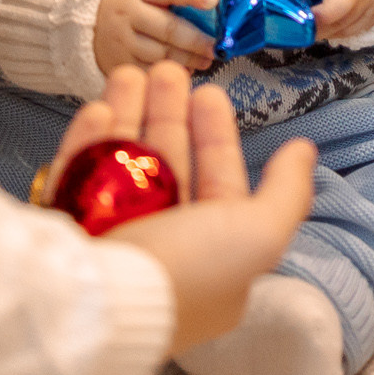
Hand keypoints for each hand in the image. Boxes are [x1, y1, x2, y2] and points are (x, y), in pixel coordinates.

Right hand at [49, 62, 317, 354]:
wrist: (96, 302)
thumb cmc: (187, 268)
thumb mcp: (259, 233)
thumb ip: (286, 192)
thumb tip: (305, 151)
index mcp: (209, 259)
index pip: (217, 185)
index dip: (217, 138)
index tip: (208, 94)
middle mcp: (160, 250)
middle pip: (167, 166)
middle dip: (169, 115)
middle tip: (166, 72)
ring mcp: (111, 242)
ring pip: (122, 164)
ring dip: (129, 115)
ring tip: (128, 73)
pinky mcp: (68, 231)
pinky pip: (78, 176)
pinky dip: (89, 141)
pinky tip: (100, 109)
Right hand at [94, 0, 221, 73]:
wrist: (89, 15)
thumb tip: (211, 12)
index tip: (214, 0)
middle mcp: (126, 12)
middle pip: (168, 28)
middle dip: (197, 40)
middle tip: (216, 47)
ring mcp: (120, 40)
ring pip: (161, 53)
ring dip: (188, 59)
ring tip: (206, 60)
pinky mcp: (117, 62)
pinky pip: (149, 71)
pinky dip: (170, 72)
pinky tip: (185, 70)